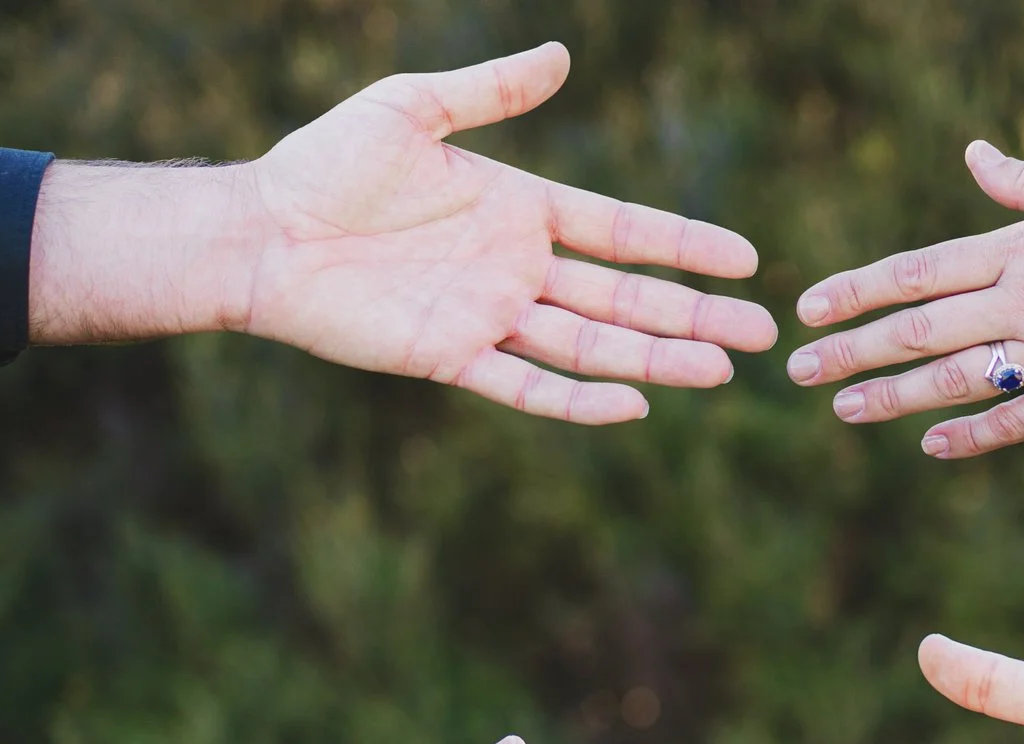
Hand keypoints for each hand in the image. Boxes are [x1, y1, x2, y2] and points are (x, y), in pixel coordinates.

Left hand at [243, 41, 775, 418]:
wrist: (260, 232)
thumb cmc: (326, 163)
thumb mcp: (412, 107)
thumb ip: (489, 89)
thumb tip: (562, 57)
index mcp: (521, 208)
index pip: (624, 231)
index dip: (685, 244)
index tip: (746, 257)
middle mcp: (516, 268)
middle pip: (626, 301)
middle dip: (696, 317)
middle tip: (763, 335)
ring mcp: (489, 317)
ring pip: (593, 348)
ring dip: (659, 361)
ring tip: (723, 372)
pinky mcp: (452, 359)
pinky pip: (528, 388)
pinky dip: (580, 402)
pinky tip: (634, 406)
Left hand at [783, 141, 1023, 457]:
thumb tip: (971, 152)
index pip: (919, 269)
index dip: (856, 291)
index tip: (807, 309)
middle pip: (920, 328)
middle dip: (852, 350)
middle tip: (798, 370)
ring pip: (957, 381)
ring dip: (894, 397)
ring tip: (845, 409)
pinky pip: (1017, 424)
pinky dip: (971, 437)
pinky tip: (930, 445)